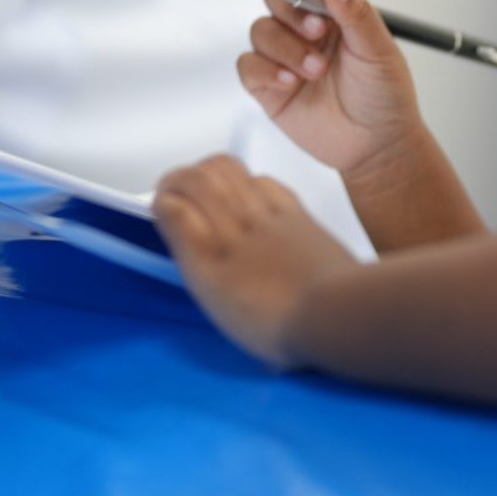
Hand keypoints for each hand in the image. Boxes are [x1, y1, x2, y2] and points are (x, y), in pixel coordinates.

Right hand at [153, 154, 357, 366]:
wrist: (335, 313)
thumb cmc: (277, 326)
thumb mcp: (219, 306)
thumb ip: (198, 266)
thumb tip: (186, 235)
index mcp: (209, 259)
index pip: (172, 208)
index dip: (163, 201)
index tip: (161, 205)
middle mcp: (232, 228)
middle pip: (195, 179)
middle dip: (177, 177)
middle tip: (173, 186)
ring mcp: (265, 214)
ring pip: (225, 169)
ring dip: (207, 169)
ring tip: (204, 180)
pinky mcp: (293, 210)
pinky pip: (261, 179)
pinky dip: (245, 178)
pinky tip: (246, 189)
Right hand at [241, 0, 422, 177]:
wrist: (377, 145)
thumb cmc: (383, 94)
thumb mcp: (378, 50)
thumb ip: (356, 12)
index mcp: (333, 10)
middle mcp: (303, 27)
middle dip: (292, 9)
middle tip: (318, 32)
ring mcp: (283, 56)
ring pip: (260, 29)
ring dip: (286, 47)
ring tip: (316, 70)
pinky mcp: (266, 86)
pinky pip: (248, 65)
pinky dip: (266, 70)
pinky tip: (291, 83)